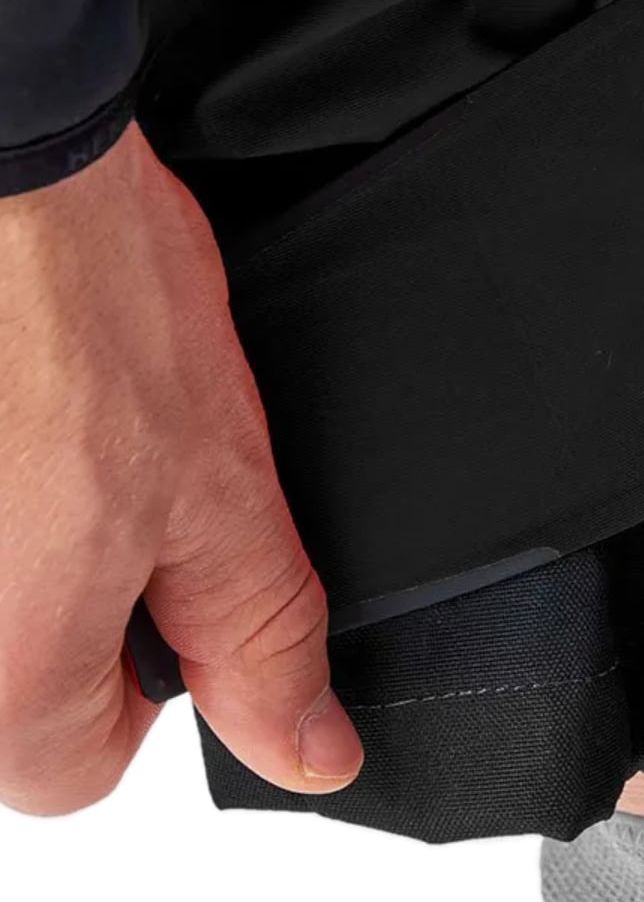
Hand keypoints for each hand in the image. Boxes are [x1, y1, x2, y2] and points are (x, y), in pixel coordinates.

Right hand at [0, 124, 362, 813]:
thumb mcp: (221, 495)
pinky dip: (14, 483)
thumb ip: (259, 637)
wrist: (17, 180)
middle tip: (120, 471)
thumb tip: (309, 749)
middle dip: (91, 596)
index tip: (175, 568)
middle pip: (21, 687)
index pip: (79, 766)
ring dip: (41, 533)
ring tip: (71, 426)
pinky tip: (35, 406)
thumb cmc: (95, 310)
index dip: (160, 670)